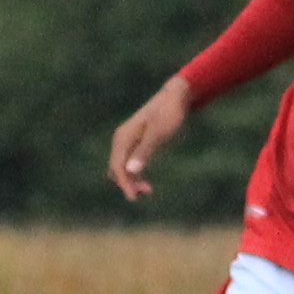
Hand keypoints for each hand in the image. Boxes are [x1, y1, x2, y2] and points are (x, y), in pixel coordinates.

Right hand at [107, 75, 193, 203]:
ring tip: (148, 190)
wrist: (176, 96)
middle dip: (127, 183)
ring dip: (131, 180)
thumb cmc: (169, 114)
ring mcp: (128, 140)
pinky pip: (129, 162)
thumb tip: (131, 171)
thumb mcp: (159, 134)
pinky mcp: (136, 142)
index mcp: (124, 137)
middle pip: (116, 168)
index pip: (118, 167)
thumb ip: (145, 151)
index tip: (135, 197)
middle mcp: (121, 139)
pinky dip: (135, 174)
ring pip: (121, 167)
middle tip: (146, 193)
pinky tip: (146, 182)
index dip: (125, 184)